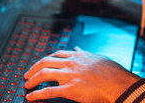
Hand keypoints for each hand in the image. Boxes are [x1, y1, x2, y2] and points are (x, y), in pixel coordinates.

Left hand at [24, 47, 140, 102]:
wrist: (118, 83)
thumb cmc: (112, 72)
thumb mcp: (98, 57)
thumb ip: (85, 53)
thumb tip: (79, 48)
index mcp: (78, 56)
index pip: (57, 54)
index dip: (45, 59)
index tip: (40, 63)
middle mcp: (71, 63)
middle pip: (45, 61)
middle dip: (34, 68)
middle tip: (27, 74)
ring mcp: (69, 76)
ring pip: (44, 74)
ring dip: (32, 79)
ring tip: (26, 85)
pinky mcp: (70, 89)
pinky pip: (48, 91)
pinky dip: (37, 94)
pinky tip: (31, 97)